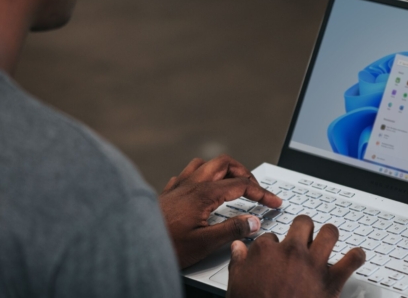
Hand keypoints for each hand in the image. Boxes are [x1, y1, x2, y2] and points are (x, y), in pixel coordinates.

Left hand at [159, 155, 281, 268]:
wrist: (133, 244)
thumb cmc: (165, 245)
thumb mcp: (205, 243)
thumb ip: (232, 230)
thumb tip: (253, 221)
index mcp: (204, 193)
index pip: (242, 184)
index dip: (262, 193)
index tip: (274, 202)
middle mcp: (191, 184)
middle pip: (225, 163)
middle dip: (245, 172)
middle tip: (256, 189)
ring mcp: (178, 186)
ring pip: (205, 164)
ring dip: (223, 169)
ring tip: (233, 183)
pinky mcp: (168, 193)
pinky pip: (188, 173)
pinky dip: (203, 176)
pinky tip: (203, 188)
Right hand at [226, 215, 365, 297]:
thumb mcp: (237, 283)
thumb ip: (239, 262)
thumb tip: (239, 248)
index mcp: (267, 251)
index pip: (271, 236)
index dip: (274, 244)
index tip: (275, 252)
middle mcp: (292, 252)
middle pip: (303, 223)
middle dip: (303, 228)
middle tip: (303, 236)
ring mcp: (313, 264)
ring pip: (330, 233)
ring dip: (329, 235)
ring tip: (328, 238)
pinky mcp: (332, 280)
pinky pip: (352, 261)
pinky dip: (357, 257)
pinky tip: (356, 256)